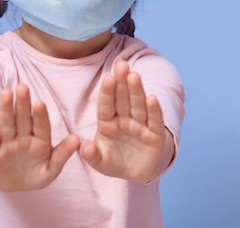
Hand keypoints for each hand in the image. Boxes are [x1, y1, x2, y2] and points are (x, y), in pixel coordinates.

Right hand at [0, 84, 79, 191]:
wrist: (15, 186)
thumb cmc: (36, 174)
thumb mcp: (50, 169)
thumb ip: (61, 155)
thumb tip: (77, 140)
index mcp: (40, 139)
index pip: (41, 125)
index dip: (40, 115)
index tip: (40, 103)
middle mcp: (23, 137)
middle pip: (23, 118)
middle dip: (23, 104)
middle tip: (23, 87)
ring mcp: (7, 143)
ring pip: (7, 124)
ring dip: (5, 109)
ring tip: (6, 93)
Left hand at [79, 61, 171, 182]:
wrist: (136, 173)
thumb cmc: (115, 161)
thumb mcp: (100, 162)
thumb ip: (91, 155)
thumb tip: (84, 147)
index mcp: (108, 122)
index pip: (106, 105)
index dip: (107, 92)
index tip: (107, 78)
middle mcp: (125, 119)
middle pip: (123, 99)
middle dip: (122, 82)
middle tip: (121, 65)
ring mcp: (140, 126)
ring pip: (138, 105)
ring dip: (136, 91)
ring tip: (134, 76)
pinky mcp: (155, 135)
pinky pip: (154, 121)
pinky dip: (154, 110)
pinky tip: (152, 98)